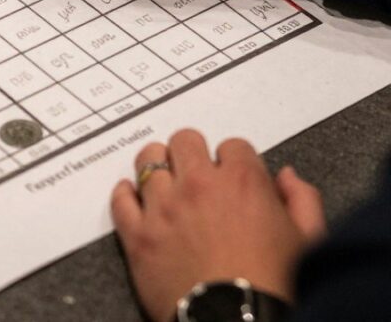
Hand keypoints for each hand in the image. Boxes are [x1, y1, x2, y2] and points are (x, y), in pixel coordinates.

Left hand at [111, 130, 325, 321]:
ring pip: (148, 160)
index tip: (229, 174)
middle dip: (191, 152)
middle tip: (194, 171)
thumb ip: (301, 200)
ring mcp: (163, 208)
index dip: (232, 160)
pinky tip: (133, 195)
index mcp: (243, 182)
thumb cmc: (276, 287)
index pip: (231, 145)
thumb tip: (286, 177)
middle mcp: (198, 186)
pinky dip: (125, 193)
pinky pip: (120, 199)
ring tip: (163, 180)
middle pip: (184, 141)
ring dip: (156, 166)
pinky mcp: (138, 235)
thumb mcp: (308, 241)